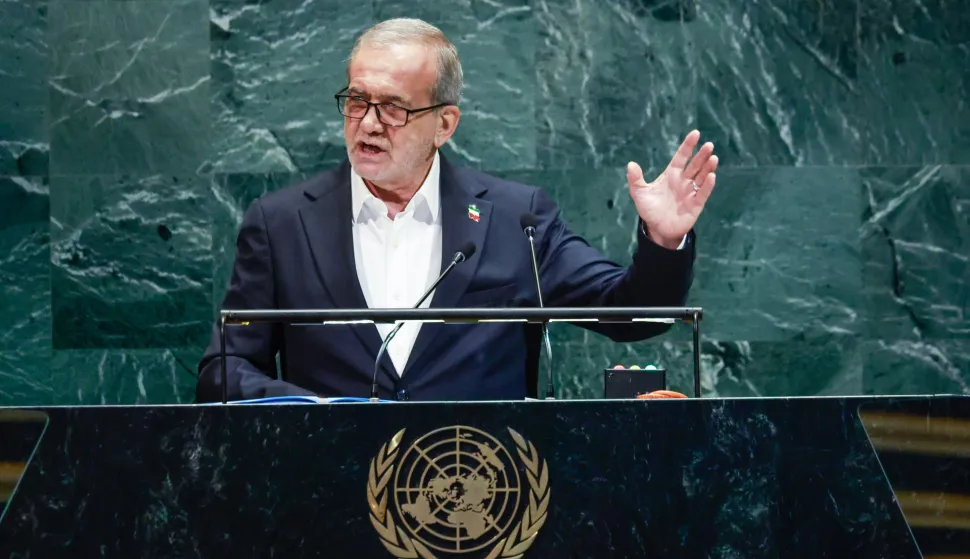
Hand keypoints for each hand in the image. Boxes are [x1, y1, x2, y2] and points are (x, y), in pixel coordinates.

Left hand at [627, 130, 717, 248]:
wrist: (657, 229)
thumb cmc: (650, 209)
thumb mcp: (639, 193)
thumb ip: (635, 179)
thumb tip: (630, 164)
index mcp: (671, 174)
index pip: (681, 157)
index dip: (688, 145)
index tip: (695, 133)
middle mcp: (683, 181)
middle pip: (695, 165)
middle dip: (702, 155)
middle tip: (709, 145)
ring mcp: (691, 192)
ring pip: (702, 177)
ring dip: (708, 168)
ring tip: (713, 158)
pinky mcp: (696, 204)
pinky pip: (703, 193)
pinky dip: (708, 185)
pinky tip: (712, 176)